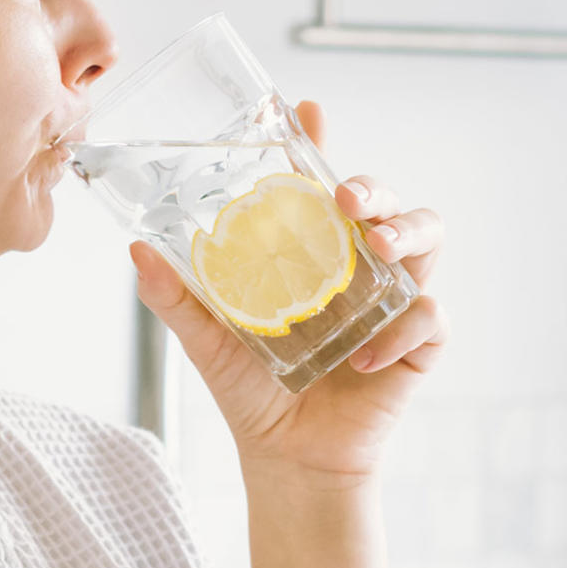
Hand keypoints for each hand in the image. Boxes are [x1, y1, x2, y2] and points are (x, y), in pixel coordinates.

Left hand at [129, 100, 447, 481]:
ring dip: (408, 231)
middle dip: (374, 187)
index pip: (318, 186)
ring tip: (378, 246)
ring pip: (427, 238)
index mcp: (308, 254)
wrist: (286, 459)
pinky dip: (402, 330)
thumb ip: (177, 297)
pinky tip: (362, 357)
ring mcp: (390, 300)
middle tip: (345, 197)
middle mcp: (354, 266)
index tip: (307, 109)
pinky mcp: (416, 344)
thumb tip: (136, 251)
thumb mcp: (207, 341)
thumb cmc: (250, 391)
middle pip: (384, 201)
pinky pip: (430, 317)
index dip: (316, 144)